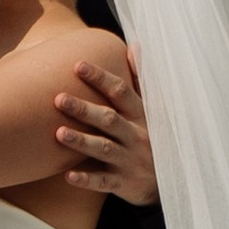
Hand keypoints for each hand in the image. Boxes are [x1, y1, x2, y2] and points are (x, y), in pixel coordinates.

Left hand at [56, 39, 154, 203]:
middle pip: (109, 119)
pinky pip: (103, 182)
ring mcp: (129, 160)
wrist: (170, 180)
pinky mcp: (123, 183)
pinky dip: (86, 180)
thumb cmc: (151, 136)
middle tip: (58, 99)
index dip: (100, 78)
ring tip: (59, 133)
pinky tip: (68, 175)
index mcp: (140, 115)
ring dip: (82, 141)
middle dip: (84, 109)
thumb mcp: (151, 107)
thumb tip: (136, 45)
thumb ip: (140, 78)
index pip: (121, 92)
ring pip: (104, 149)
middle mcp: (135, 136)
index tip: (77, 65)